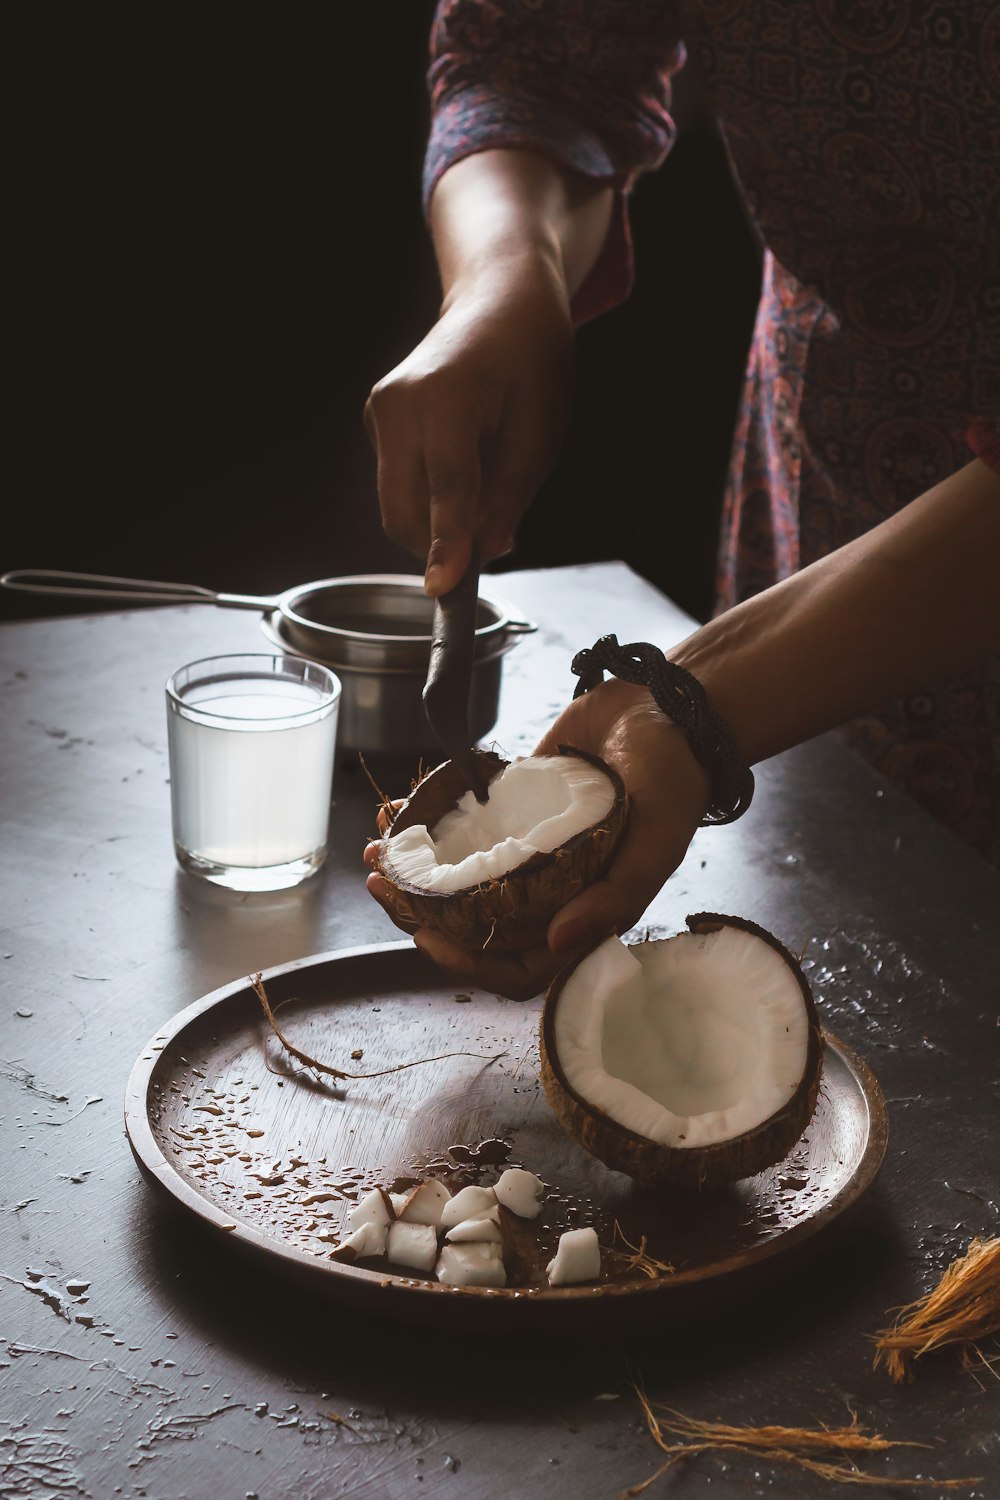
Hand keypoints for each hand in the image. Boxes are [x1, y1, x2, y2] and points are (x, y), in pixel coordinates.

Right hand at [363, 257, 572, 595]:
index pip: (446, 487)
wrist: (500, 305)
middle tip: (490, 543)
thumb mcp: (539, 438)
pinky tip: (462, 463)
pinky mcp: (376, 421)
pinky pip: (398, 484)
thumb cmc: (530, 364)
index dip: (446, 544)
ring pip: (397, 504)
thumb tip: (482, 553)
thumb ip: (508, 499)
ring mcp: (380, 411)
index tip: (443, 589)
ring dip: (436, 520)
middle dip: (439, 543)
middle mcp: (399, 403)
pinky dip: (428, 497)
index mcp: (447, 398)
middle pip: (404, 509)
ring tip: (483, 485)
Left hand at [364, 679, 711, 999]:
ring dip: (414, 867)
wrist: (668, 709)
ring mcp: (527, 849)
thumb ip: (612, 898)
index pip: (517, 965)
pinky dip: (428, 821)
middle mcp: (549, 890)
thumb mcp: (654, 844)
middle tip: (382, 882)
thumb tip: (556, 942)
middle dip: (420, 909)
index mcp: (583, 913)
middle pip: (474, 923)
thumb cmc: (674, 782)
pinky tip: (399, 807)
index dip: (468, 962)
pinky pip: (462, 827)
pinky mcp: (513, 808)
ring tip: (380, 845)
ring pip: (459, 876)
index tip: (425, 935)